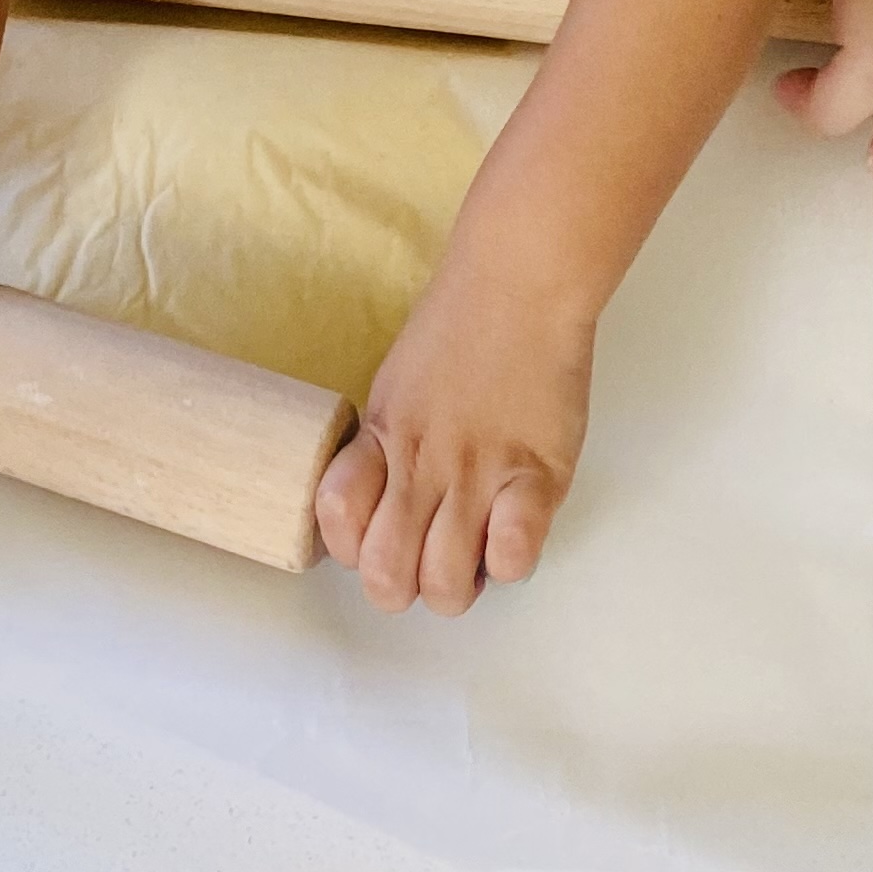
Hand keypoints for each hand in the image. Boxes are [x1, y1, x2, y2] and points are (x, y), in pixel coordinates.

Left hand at [317, 255, 594, 613]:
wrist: (521, 282)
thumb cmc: (463, 325)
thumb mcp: (399, 384)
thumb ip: (390, 446)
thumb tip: (390, 504)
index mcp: (382, 436)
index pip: (337, 525)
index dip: (354, 550)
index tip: (379, 539)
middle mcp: (421, 462)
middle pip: (387, 577)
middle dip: (404, 589)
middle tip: (427, 563)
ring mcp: (477, 471)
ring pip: (445, 583)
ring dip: (458, 586)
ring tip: (473, 554)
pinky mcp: (535, 474)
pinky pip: (512, 556)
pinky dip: (509, 561)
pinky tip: (512, 530)